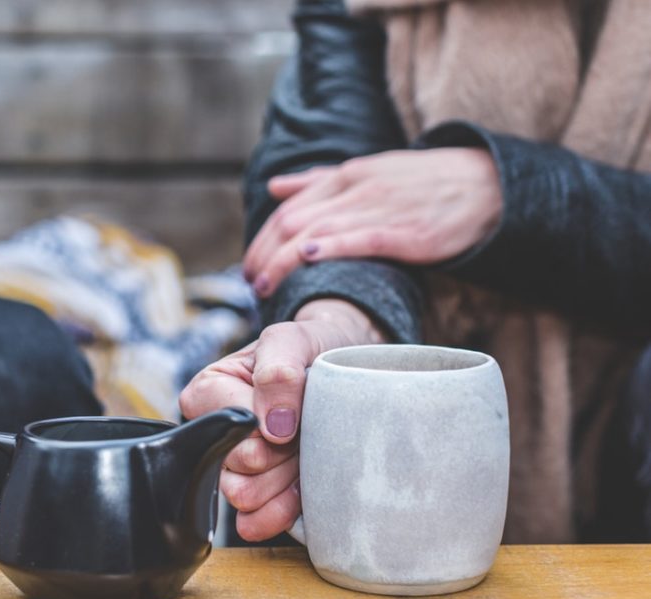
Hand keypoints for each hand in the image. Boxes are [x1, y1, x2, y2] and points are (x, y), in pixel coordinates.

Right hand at [179, 299, 383, 540]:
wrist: (346, 368)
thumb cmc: (311, 348)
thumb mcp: (293, 339)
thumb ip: (278, 371)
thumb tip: (274, 426)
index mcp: (208, 392)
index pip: (229, 429)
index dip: (267, 428)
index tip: (293, 413)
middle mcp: (214, 434)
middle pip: (238, 468)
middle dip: (281, 455)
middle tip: (304, 432)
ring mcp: (235, 468)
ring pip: (246, 497)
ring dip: (284, 481)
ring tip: (305, 455)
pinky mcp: (258, 497)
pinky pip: (255, 522)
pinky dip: (283, 511)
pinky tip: (302, 491)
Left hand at [244, 148, 501, 296]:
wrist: (487, 185)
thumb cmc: (424, 183)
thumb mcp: (369, 171)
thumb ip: (319, 180)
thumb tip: (274, 187)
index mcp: (346, 175)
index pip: (287, 208)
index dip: (262, 239)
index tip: (249, 267)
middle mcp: (356, 188)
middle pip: (291, 221)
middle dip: (264, 255)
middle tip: (250, 284)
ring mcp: (379, 208)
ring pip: (315, 231)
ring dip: (282, 261)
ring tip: (265, 288)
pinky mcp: (404, 231)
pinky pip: (358, 238)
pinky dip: (328, 246)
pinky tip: (306, 259)